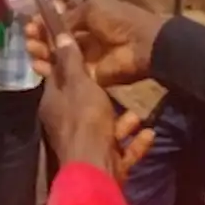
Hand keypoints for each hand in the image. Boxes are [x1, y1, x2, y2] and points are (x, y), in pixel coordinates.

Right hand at [24, 0, 167, 87]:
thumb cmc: (118, 21)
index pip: (57, 21)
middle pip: (53, 38)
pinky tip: (37, 65)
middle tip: (28, 35)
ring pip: (54, 55)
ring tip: (31, 48)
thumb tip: (49, 22)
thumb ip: (68, 17)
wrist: (141, 45)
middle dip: (38, 36)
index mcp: (84, 18)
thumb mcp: (91, 9)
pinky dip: (48, 69)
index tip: (31, 22)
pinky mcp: (85, 74)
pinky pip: (63, 72)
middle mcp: (81, 37)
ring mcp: (82, 57)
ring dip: (40, 51)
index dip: (43, 21)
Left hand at [39, 32, 154, 183]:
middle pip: (84, 103)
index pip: (58, 76)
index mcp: (54, 102)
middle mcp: (66, 123)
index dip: (68, 62)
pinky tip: (149, 132)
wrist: (96, 168)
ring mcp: (86, 145)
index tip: (85, 51)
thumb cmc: (85, 119)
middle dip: (102, 95)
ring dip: (123, 121)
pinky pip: (121, 149)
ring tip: (139, 111)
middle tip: (120, 84)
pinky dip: (134, 142)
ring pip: (105, 127)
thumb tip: (59, 36)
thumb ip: (71, 62)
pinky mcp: (104, 163)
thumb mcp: (79, 84)